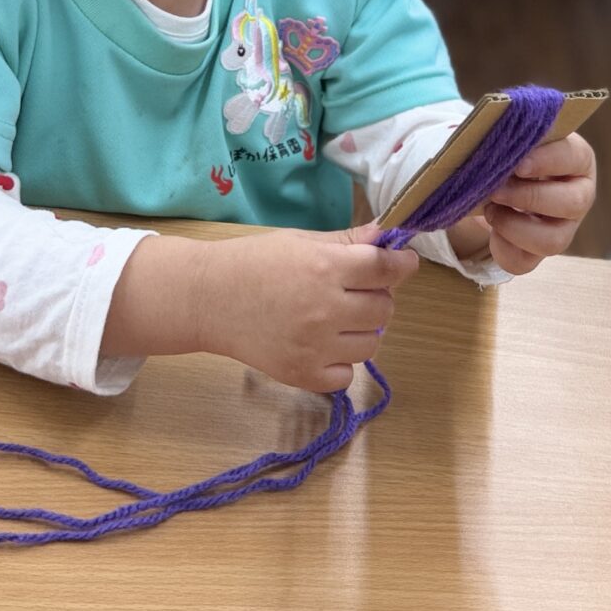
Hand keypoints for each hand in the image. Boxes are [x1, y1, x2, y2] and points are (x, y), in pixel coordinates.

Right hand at [194, 223, 418, 392]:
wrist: (208, 300)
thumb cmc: (254, 262)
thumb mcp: (301, 242)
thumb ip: (348, 242)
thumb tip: (388, 235)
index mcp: (325, 268)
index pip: (386, 269)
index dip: (400, 264)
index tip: (402, 263)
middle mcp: (325, 310)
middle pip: (384, 309)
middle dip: (376, 297)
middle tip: (353, 291)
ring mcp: (315, 347)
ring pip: (372, 343)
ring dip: (361, 330)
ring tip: (335, 319)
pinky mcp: (303, 375)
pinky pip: (346, 375)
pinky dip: (340, 362)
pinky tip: (321, 345)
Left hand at [449, 133, 596, 274]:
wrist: (503, 182)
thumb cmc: (513, 154)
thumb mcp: (514, 141)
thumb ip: (508, 139)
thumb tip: (484, 141)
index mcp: (578, 159)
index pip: (574, 157)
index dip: (548, 161)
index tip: (519, 164)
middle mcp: (580, 195)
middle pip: (573, 203)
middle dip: (530, 197)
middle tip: (496, 190)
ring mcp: (566, 228)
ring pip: (554, 241)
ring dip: (515, 226)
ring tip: (490, 210)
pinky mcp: (542, 252)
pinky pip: (526, 261)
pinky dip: (502, 247)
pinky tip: (491, 228)